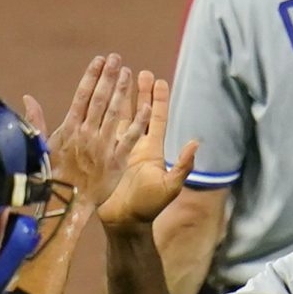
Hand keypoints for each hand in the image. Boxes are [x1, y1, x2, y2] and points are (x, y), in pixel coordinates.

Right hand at [41, 54, 138, 210]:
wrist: (64, 205)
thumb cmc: (51, 176)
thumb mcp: (41, 147)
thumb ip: (36, 121)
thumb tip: (28, 98)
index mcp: (69, 129)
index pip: (82, 96)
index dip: (91, 76)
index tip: (99, 60)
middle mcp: (86, 134)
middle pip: (99, 100)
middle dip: (108, 77)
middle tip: (117, 58)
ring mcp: (102, 147)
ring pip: (114, 114)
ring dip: (121, 92)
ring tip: (128, 72)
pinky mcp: (115, 162)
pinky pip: (129, 139)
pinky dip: (138, 123)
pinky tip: (147, 107)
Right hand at [83, 72, 196, 230]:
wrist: (124, 222)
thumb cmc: (148, 207)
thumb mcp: (170, 187)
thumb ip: (182, 165)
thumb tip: (195, 142)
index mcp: (152, 150)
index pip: (157, 119)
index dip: (158, 100)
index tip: (159, 80)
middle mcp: (136, 146)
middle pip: (138, 112)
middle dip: (139, 92)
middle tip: (139, 71)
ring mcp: (119, 150)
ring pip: (119, 118)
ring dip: (120, 99)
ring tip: (118, 79)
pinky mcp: (104, 157)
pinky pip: (102, 133)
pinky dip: (100, 118)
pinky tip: (96, 103)